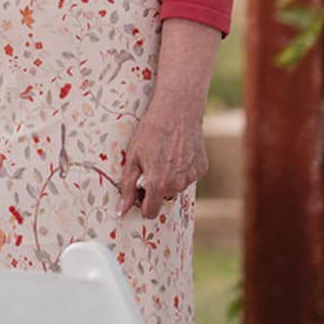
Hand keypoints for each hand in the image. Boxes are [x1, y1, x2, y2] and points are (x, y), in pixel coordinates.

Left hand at [119, 87, 207, 221]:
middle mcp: (177, 184)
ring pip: (177, 187)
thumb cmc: (150, 132)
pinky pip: (189, 177)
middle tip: (150, 166)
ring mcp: (192, 177)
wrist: (177, 111)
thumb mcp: (133, 158)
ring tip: (164, 156)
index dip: (142, 203)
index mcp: (158, 184)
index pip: (150, 212)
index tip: (139, 191)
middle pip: (163, 198)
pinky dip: (183, 170)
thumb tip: (121, 211)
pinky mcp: (202, 169)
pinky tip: (177, 152)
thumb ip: (127, 187)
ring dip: (170, 179)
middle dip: (156, 188)